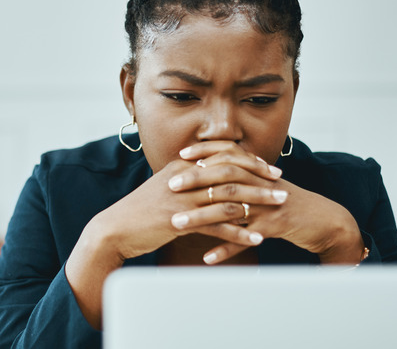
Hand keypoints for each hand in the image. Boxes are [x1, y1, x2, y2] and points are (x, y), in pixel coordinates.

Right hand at [83, 151, 277, 260]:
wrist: (115, 230)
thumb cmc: (140, 211)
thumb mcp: (163, 188)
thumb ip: (186, 181)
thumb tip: (208, 178)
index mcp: (182, 167)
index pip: (222, 156)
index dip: (248, 161)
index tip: (268, 168)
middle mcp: (184, 179)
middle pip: (231, 173)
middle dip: (260, 179)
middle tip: (281, 186)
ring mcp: (183, 200)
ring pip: (229, 198)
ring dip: (258, 203)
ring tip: (278, 208)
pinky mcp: (180, 222)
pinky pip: (217, 227)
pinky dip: (240, 233)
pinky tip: (256, 239)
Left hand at [169, 141, 363, 264]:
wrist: (323, 220)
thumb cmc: (287, 202)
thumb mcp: (265, 184)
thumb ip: (242, 176)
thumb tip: (210, 169)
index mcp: (257, 172)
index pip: (228, 154)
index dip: (204, 153)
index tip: (180, 156)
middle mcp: (261, 184)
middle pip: (225, 177)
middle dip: (196, 181)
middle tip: (171, 186)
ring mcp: (268, 206)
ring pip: (231, 209)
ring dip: (202, 217)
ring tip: (178, 224)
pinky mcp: (275, 228)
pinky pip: (246, 239)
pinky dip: (226, 249)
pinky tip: (208, 257)